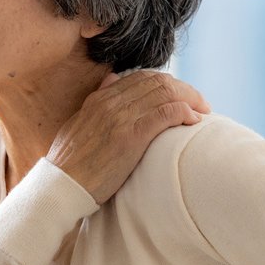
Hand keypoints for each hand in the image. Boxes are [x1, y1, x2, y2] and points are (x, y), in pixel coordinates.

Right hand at [45, 69, 210, 204]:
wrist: (60, 186)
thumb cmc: (71, 164)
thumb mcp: (79, 123)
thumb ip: (97, 101)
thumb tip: (112, 79)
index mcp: (100, 98)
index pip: (141, 78)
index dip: (167, 83)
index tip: (182, 96)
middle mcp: (111, 102)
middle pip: (157, 82)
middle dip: (184, 90)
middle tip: (200, 103)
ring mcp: (120, 118)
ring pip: (164, 93)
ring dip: (190, 99)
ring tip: (203, 111)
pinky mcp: (130, 137)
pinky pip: (164, 114)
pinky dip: (183, 113)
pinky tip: (193, 120)